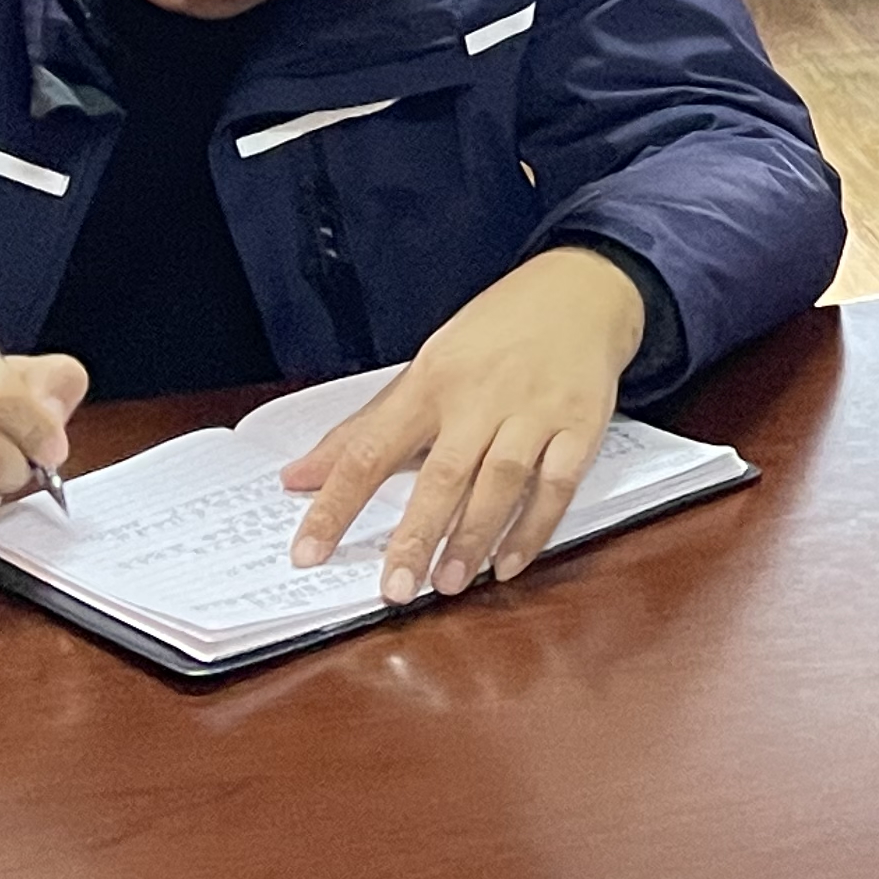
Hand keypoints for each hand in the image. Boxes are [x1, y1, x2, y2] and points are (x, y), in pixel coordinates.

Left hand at [279, 245, 646, 603]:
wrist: (581, 290)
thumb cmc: (494, 334)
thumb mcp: (425, 368)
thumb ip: (365, 428)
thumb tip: (297, 477)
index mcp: (432, 380)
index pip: (371, 449)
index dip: (336, 504)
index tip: (308, 552)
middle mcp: (481, 396)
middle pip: (443, 474)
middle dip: (416, 536)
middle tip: (394, 589)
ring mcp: (535, 410)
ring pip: (500, 482)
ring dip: (473, 538)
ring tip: (448, 583)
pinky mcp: (580, 424)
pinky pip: (557, 484)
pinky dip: (533, 529)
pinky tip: (507, 563)